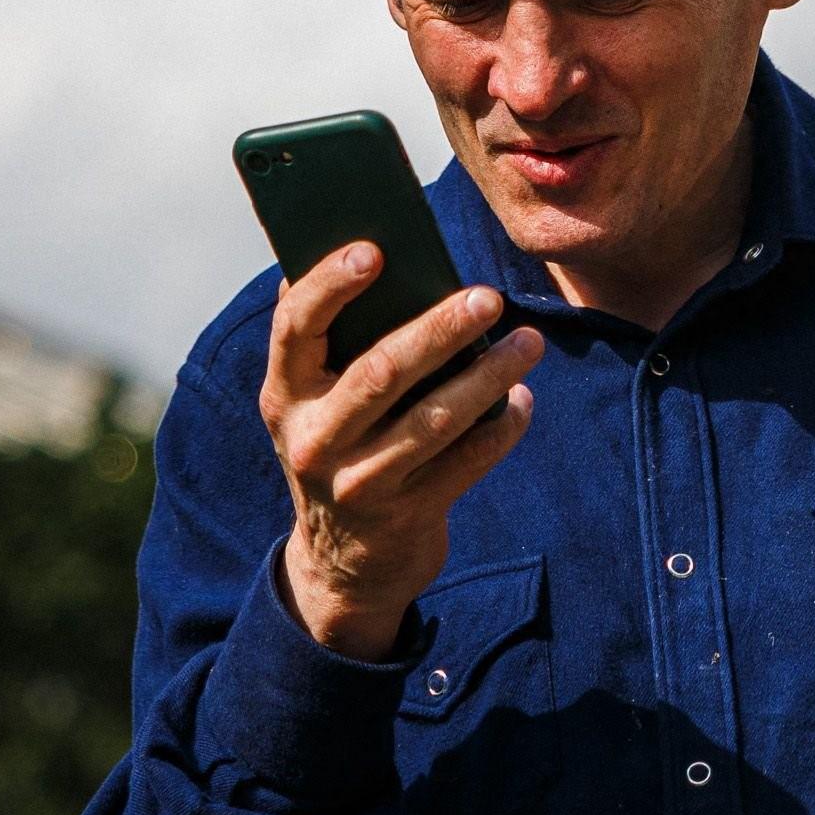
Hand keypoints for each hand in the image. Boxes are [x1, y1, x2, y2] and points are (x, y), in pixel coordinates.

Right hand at [263, 248, 545, 659]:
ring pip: (434, 420)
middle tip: (488, 297)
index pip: (296, 329)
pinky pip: (465, 462)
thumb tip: (387, 252)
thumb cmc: (344, 446)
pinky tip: (523, 400)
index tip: (374, 250)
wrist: (345, 564)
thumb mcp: (319, 402)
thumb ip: (340, 340)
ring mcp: (360, 482)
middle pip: (381, 372)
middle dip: (439, 330)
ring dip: (488, 376)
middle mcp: (314, 439)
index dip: (330, 286)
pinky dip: (501, 428)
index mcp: (285, 394)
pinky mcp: (407, 515)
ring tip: (529, 343)